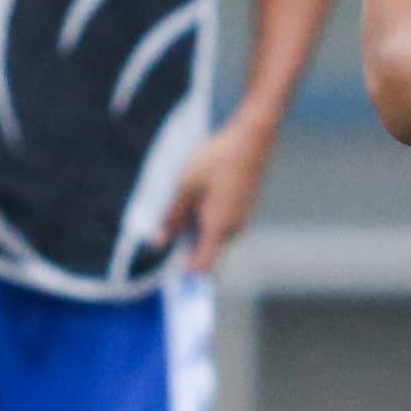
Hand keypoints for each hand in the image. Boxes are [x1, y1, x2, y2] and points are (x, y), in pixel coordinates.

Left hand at [158, 108, 274, 272]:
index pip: (203, 265)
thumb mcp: (186, 186)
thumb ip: (172, 217)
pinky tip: (200, 195)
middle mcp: (234, 229)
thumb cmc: (217, 160)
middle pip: (207, 251)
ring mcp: (243, 219)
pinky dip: (208, 218)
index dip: (185, 271)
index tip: (167, 267)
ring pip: (215, 236)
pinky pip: (224, 224)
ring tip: (184, 202)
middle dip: (186, 245)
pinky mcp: (245, 209)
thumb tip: (159, 242)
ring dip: (197, 229)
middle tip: (167, 225)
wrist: (251, 140)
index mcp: (218, 227)